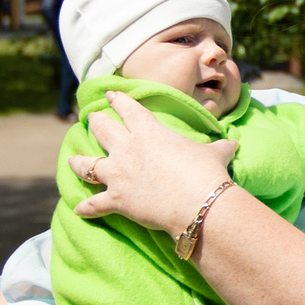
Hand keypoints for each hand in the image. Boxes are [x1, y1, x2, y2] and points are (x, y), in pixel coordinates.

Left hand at [74, 89, 235, 231]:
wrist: (199, 203)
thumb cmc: (206, 173)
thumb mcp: (215, 154)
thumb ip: (218, 147)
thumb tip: (233, 143)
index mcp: (149, 131)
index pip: (128, 108)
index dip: (118, 100)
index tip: (111, 95)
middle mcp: (127, 148)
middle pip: (102, 129)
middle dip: (95, 123)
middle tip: (91, 120)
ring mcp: (118, 174)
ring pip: (87, 164)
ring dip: (77, 162)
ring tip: (71, 160)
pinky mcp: (117, 200)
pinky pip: (94, 204)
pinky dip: (85, 208)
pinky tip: (77, 209)